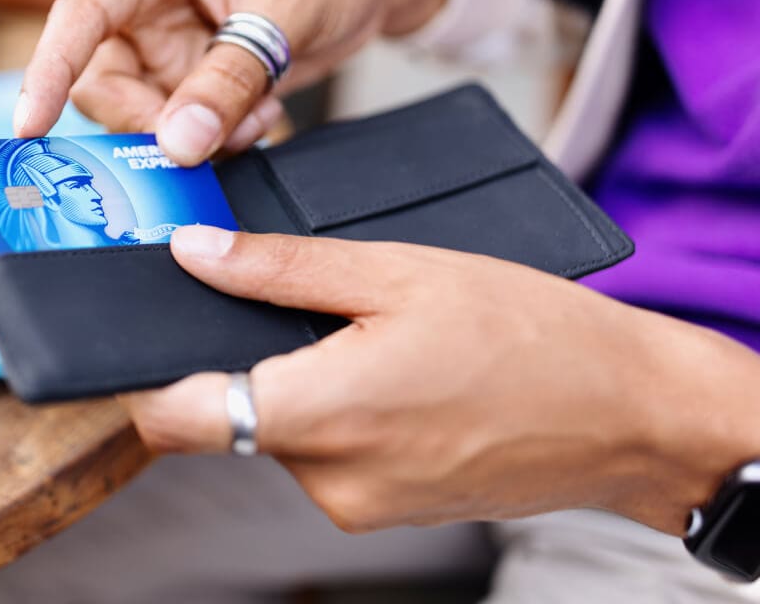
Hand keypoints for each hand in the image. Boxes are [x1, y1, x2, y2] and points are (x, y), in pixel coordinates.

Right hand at [16, 0, 457, 163]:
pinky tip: (260, 117)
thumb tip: (177, 144)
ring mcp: (175, 43)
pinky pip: (185, 124)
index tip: (30, 126)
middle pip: (105, 80)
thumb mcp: (282, 15)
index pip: (81, 14)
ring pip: (145, 113)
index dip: (48, 70)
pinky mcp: (201, 75)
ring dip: (192, 135)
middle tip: (199, 141)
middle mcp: (151, 2)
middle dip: (148, 122)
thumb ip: (227, 80)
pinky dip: (217, 135)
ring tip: (253, 119)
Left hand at [124, 226, 759, 534]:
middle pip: (230, 416)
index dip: (142, 378)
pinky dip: (336, 411)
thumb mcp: (398, 272)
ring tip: (369, 337)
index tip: (140, 339)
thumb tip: (195, 254)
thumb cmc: (529, 336)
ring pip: (279, 433)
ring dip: (299, 383)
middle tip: (297, 304)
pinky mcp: (381, 511)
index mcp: (320, 411)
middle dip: (246, 359)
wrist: (625, 414)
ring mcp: (355, 505)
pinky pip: (324, 455)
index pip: (175, 417)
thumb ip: (282, 269)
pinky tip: (393, 374)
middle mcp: (327, 476)